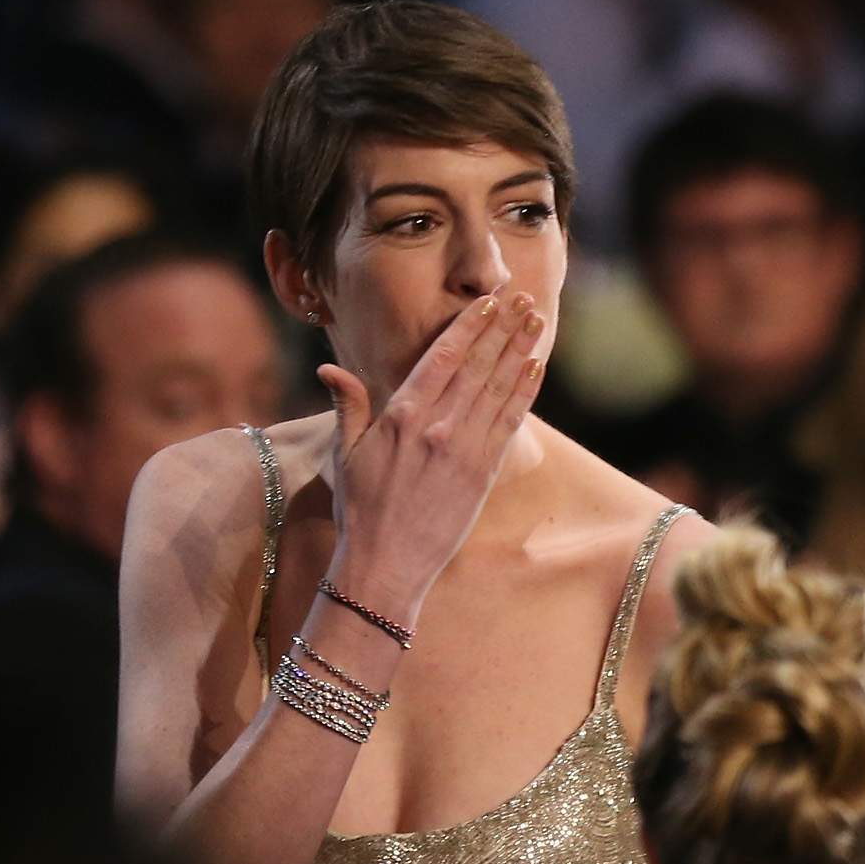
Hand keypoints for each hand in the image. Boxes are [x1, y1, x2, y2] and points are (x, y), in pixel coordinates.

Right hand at [316, 291, 545, 621]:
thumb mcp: (345, 455)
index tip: (487, 302)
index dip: (468, 326)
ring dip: (519, 351)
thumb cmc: (361, 510)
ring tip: (535, 320)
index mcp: (403, 416)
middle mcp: (438, 427)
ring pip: (498, 388)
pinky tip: (535, 367)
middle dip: (502, 328)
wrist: (386, 564)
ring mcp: (465, 449)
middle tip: (522, 298)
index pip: (443, 357)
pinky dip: (524, 392)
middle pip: (478, 365)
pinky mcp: (483, 473)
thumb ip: (348, 406)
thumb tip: (329, 367)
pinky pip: (509, 422)